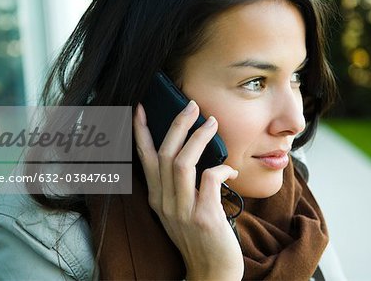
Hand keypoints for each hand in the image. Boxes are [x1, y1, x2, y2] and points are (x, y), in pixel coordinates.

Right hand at [133, 101, 243, 279]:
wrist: (211, 272)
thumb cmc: (199, 237)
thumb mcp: (179, 211)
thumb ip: (178, 186)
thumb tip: (191, 153)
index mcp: (156, 198)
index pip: (144, 159)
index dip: (141, 132)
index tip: (141, 109)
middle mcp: (164, 202)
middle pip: (163, 153)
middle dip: (176, 124)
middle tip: (191, 105)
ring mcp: (182, 210)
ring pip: (181, 162)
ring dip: (198, 137)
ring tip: (212, 122)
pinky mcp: (204, 217)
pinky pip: (209, 179)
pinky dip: (221, 167)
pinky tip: (230, 170)